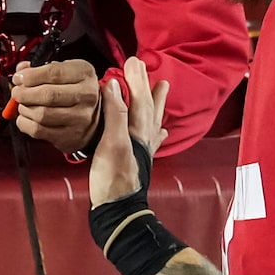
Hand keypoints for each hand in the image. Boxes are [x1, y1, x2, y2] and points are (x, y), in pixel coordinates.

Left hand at [11, 57, 100, 152]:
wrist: (95, 117)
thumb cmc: (74, 90)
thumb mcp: (65, 71)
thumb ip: (41, 68)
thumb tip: (20, 70)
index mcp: (84, 73)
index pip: (54, 73)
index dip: (30, 75)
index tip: (18, 78)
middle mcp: (86, 95)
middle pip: (47, 95)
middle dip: (24, 93)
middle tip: (17, 92)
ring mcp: (80, 118)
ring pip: (41, 114)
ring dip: (24, 108)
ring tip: (24, 105)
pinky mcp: (70, 136)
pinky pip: (38, 130)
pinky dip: (24, 123)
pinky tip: (27, 117)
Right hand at [88, 56, 172, 205]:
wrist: (117, 214)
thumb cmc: (113, 180)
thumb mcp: (111, 144)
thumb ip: (114, 114)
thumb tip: (113, 85)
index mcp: (137, 133)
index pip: (139, 100)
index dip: (136, 80)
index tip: (132, 60)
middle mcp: (143, 140)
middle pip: (148, 108)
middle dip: (146, 87)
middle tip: (148, 69)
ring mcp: (141, 152)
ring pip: (151, 122)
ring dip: (155, 105)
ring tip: (163, 90)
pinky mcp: (135, 163)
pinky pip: (148, 140)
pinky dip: (154, 131)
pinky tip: (159, 132)